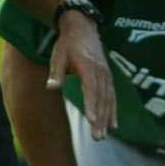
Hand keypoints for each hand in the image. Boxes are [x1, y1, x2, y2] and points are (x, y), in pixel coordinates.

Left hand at [49, 13, 114, 138]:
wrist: (83, 27)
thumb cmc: (67, 43)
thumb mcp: (58, 55)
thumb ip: (56, 72)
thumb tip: (51, 87)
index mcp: (88, 67)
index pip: (91, 89)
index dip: (92, 105)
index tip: (91, 121)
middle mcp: (101, 72)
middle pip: (101, 99)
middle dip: (100, 119)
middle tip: (97, 137)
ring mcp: (106, 75)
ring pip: (108, 100)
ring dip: (106, 119)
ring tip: (103, 136)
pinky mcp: (108, 77)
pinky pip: (112, 96)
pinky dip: (113, 111)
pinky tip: (113, 125)